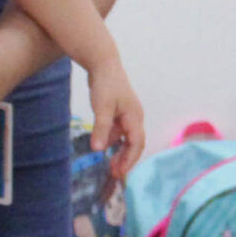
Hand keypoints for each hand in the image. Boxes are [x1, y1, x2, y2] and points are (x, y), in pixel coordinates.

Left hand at [80, 50, 146, 181]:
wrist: (103, 63)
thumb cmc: (105, 84)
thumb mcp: (102, 108)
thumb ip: (101, 130)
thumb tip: (98, 150)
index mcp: (134, 117)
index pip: (136, 143)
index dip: (129, 160)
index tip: (119, 173)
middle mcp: (134, 117)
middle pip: (134, 143)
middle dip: (126, 159)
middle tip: (115, 173)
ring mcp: (127, 114)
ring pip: (126, 138)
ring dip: (119, 151)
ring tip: (109, 164)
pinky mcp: (119, 111)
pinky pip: (119, 131)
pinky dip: (113, 140)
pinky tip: (103, 145)